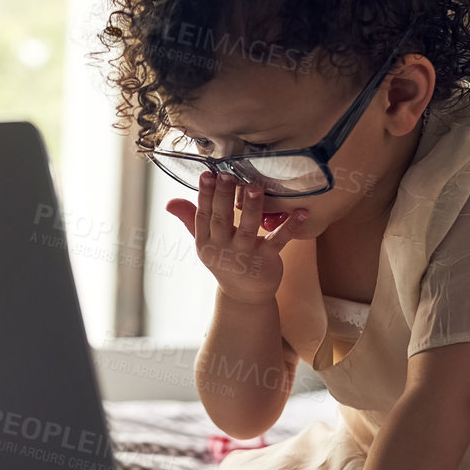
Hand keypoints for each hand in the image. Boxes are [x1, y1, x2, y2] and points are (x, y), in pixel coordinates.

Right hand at [165, 173, 308, 305]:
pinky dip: (290, 227)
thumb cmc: (225, 260)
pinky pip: (279, 241)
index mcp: (206, 241)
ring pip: (248, 229)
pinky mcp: (266, 261)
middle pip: (222, 219)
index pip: (203, 214)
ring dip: (253, 209)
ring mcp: (245, 256)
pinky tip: (301, 212)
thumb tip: (169, 202)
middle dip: (224, 196)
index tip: (207, 174)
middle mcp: (222, 249)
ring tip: (255, 188)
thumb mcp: (205, 242)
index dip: (204, 194)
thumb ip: (190, 219)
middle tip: (228, 175)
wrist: (244, 296)